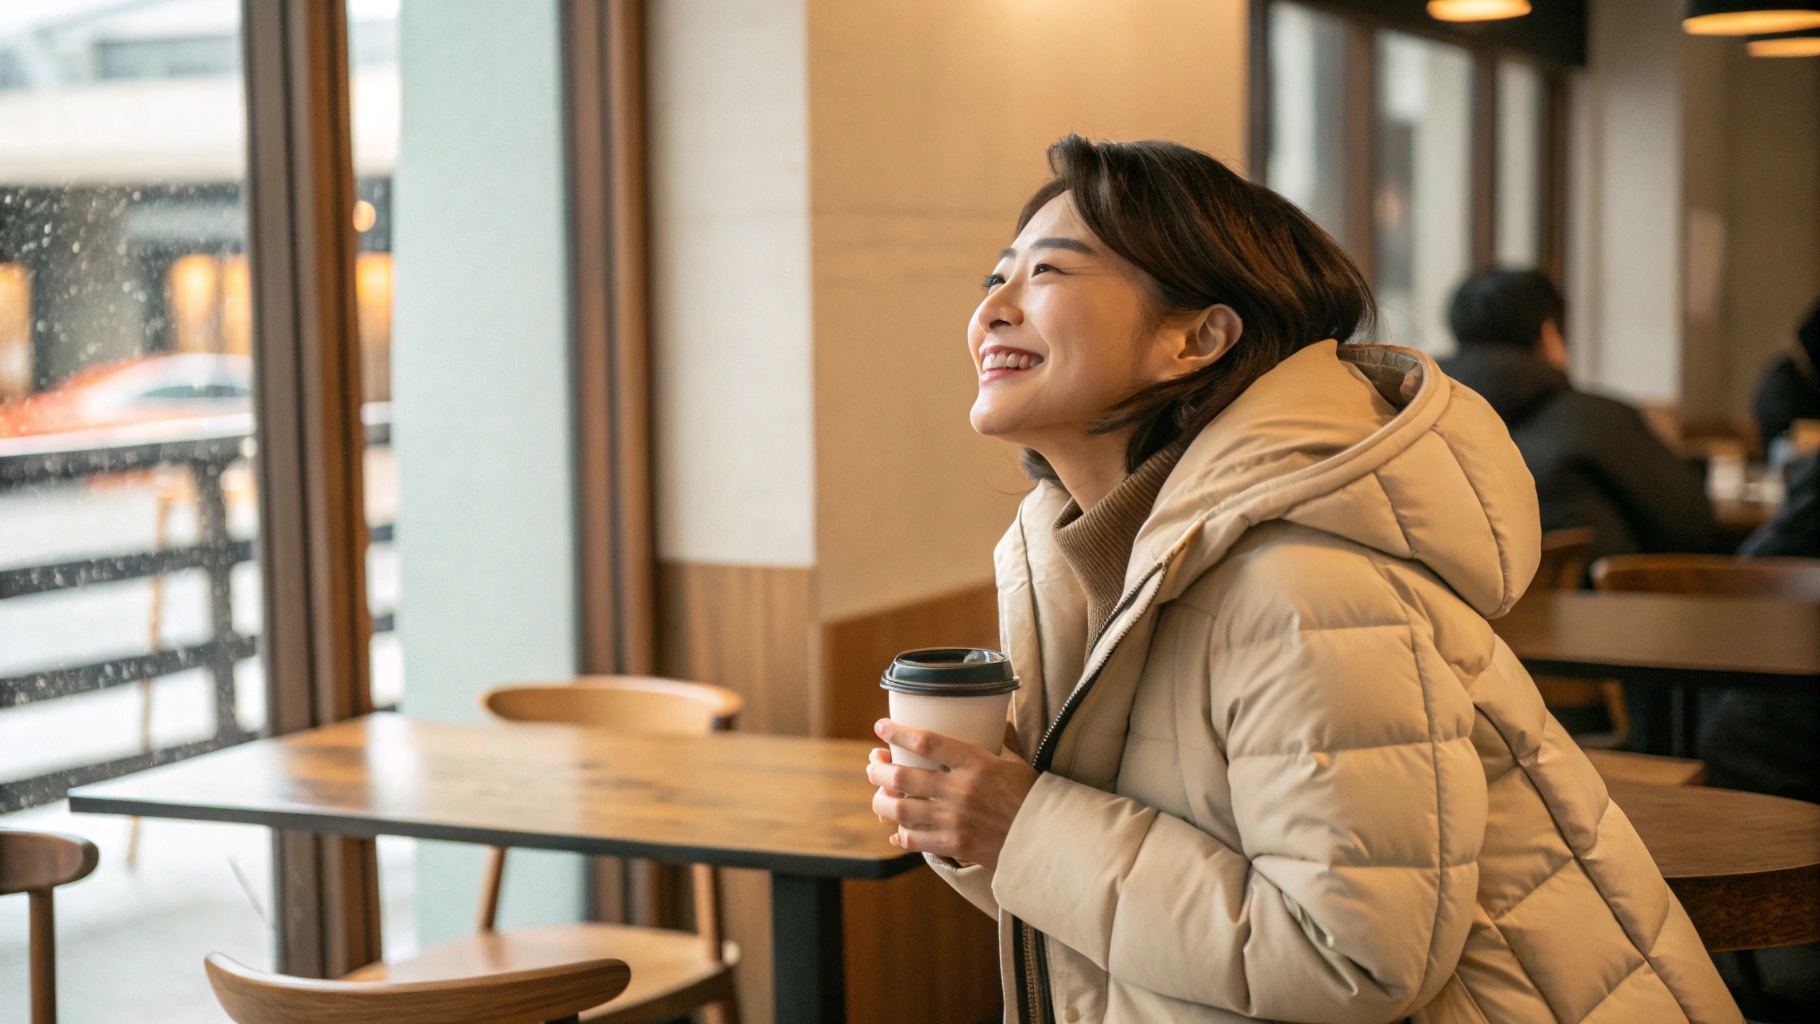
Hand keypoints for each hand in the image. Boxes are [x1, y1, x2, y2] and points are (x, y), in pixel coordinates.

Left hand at [866, 719, 1037, 869]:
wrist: (1047, 840)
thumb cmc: (1033, 797)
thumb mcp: (1015, 762)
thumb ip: (998, 741)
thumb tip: (993, 715)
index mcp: (977, 763)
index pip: (927, 742)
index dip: (898, 733)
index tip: (880, 727)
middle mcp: (961, 790)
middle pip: (904, 776)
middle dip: (879, 768)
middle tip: (873, 763)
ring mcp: (955, 820)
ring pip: (901, 809)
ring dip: (881, 800)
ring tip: (879, 794)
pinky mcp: (955, 846)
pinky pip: (915, 839)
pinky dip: (900, 834)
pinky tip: (896, 830)